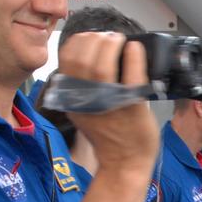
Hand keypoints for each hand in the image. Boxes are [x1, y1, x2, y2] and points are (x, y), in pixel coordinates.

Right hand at [59, 32, 158, 178]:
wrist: (125, 163)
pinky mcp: (130, 106)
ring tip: (119, 41)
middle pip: (81, 58)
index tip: (91, 38)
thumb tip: (92, 56)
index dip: (78, 41)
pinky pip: (131, 74)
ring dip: (111, 44)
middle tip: (109, 38)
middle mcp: (86, 99)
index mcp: (72, 98)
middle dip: (95, 39)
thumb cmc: (108, 136)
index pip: (66, 59)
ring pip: (101, 64)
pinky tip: (135, 50)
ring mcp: (107, 103)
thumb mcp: (83, 111)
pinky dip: (133, 56)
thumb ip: (81, 88)